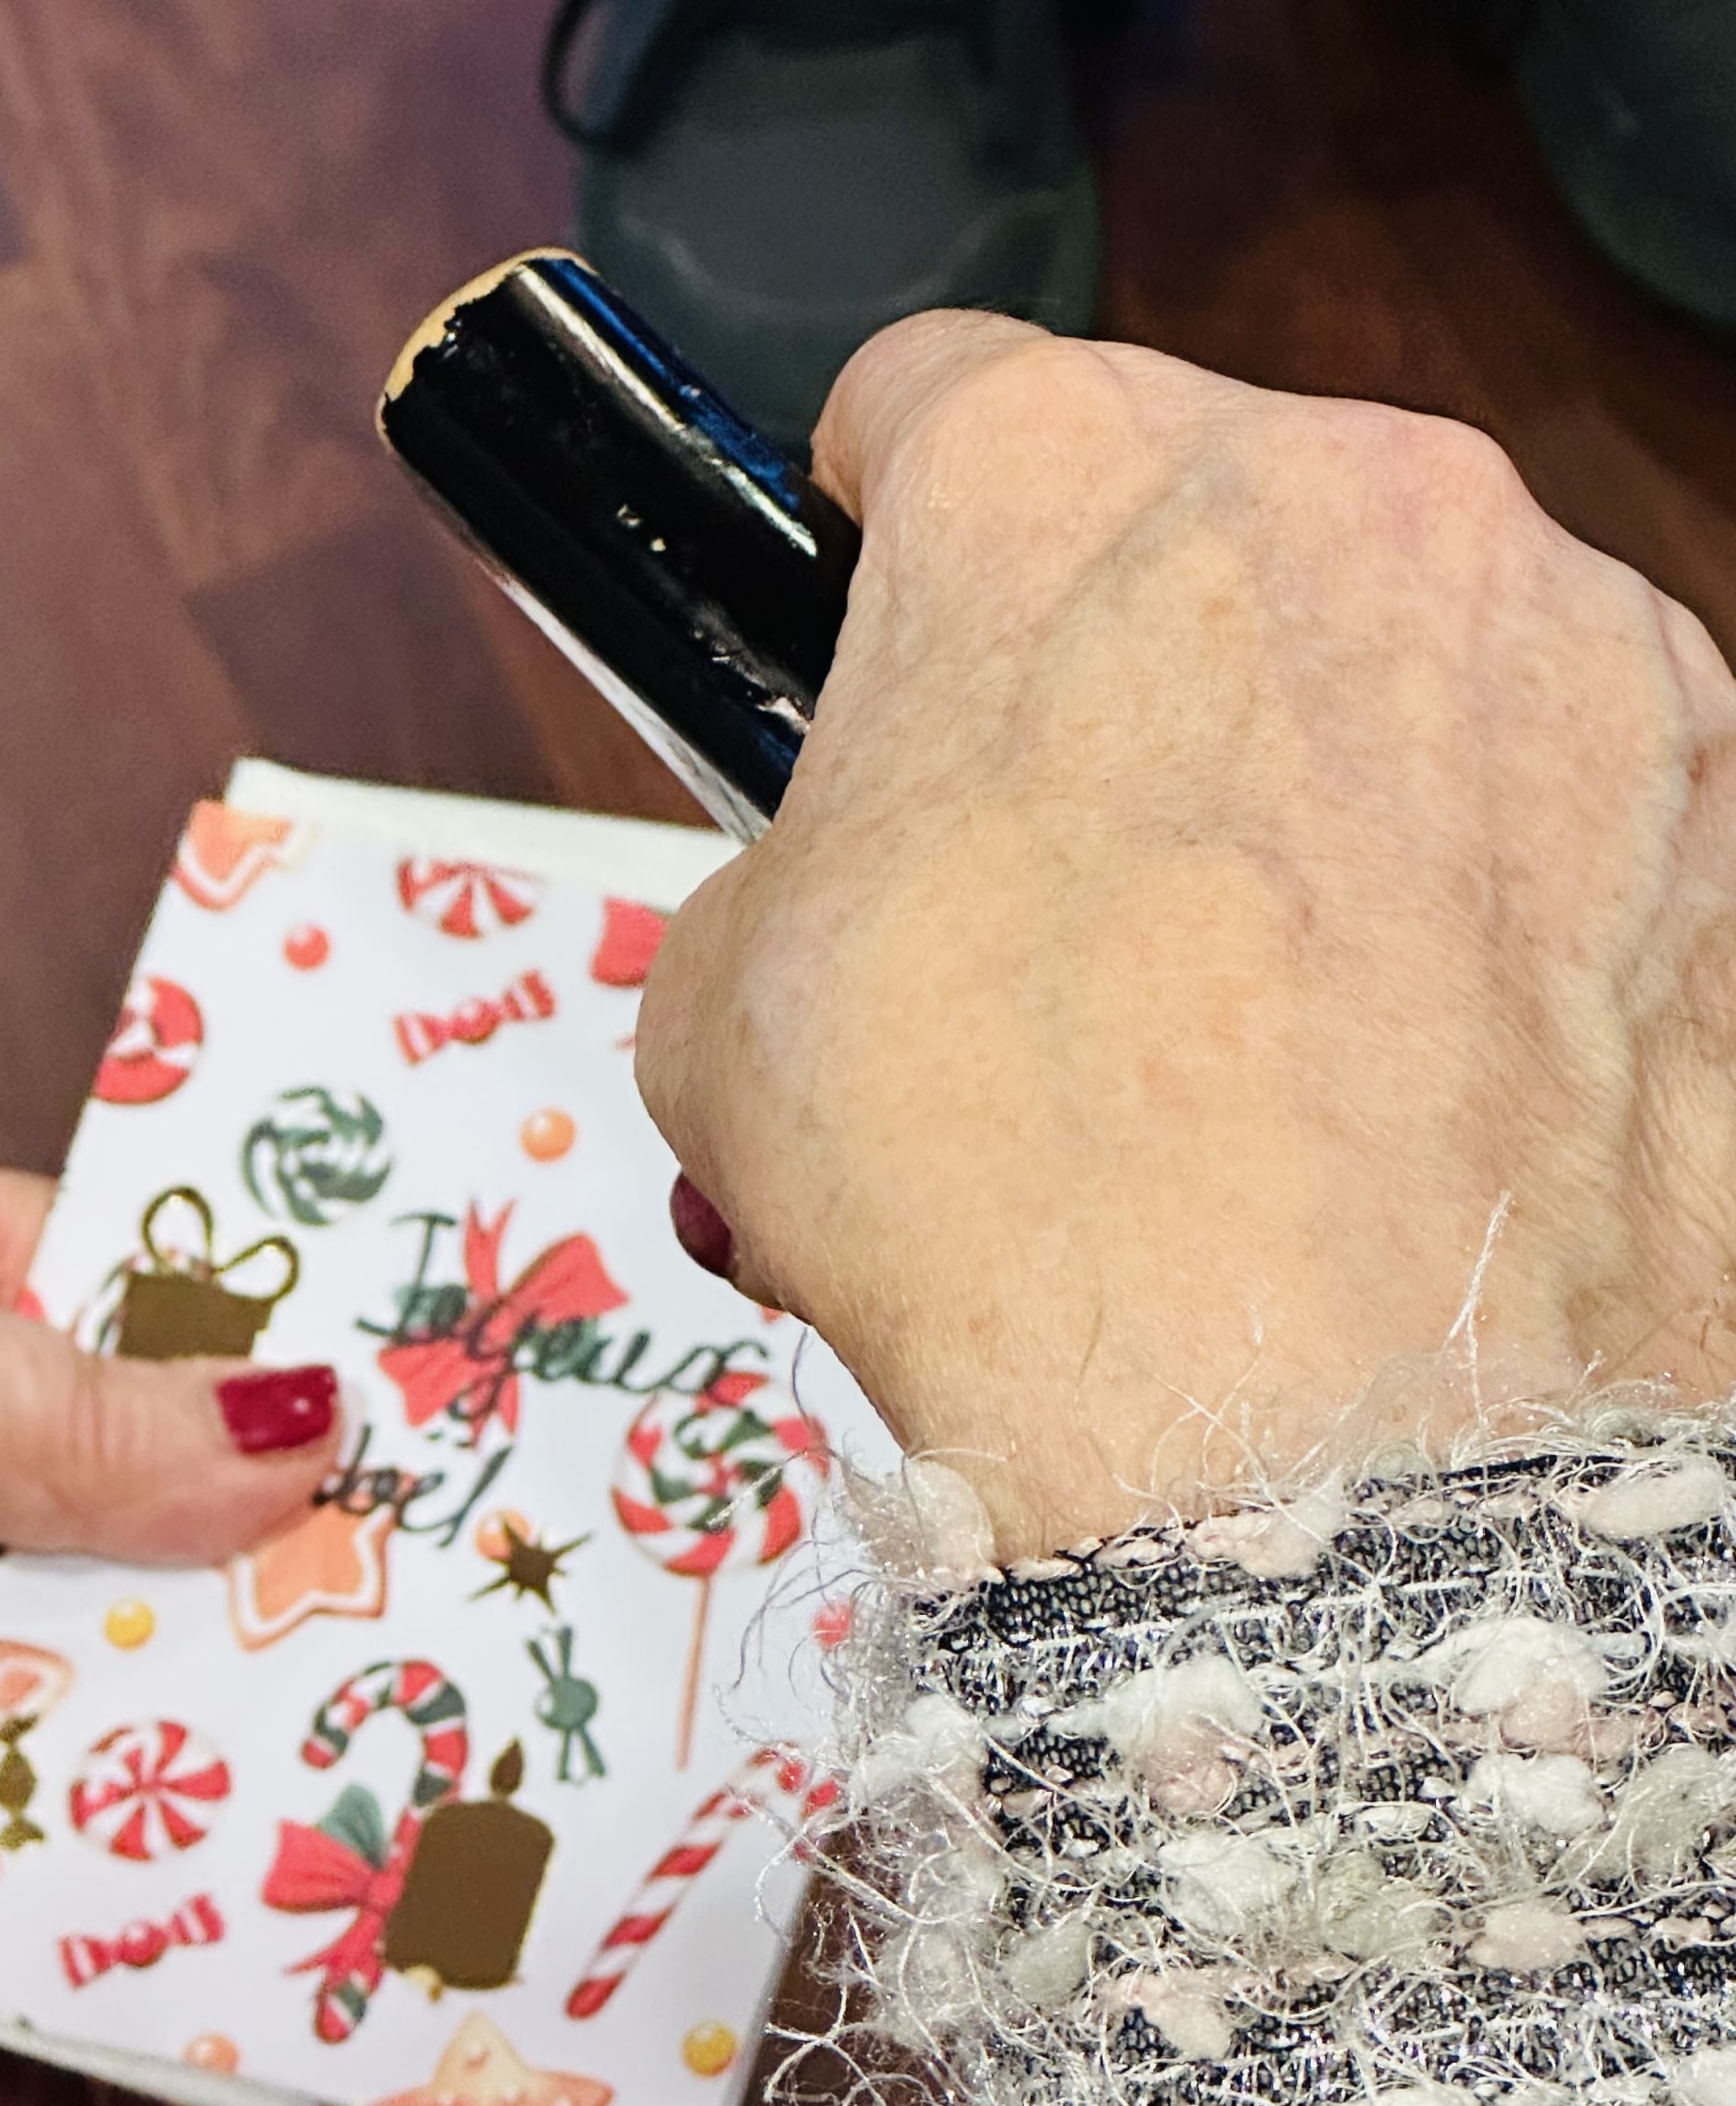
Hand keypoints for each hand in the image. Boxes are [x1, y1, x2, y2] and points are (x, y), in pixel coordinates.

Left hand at [0, 1145, 338, 1740]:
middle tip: (423, 1574)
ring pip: (99, 1621)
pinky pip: (29, 1747)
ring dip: (200, 1671)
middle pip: (135, 1478)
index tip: (392, 1394)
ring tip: (372, 1702)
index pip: (124, 1288)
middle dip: (253, 1535)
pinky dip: (111, 1778)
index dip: (253, 1339)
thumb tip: (303, 1424)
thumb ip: (80, 1409)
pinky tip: (239, 1799)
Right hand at [637, 315, 1735, 1557]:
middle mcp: (1352, 495)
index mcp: (1062, 481)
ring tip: (1251, 1026)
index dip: (882, 523)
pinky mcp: (1729, 812)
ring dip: (1313, 780)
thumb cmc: (1001, 1202)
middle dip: (1113, 673)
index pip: (937, 399)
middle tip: (1059, 897)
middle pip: (1195, 524)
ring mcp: (1578, 644)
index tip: (884, 616)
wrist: (1312, 1449)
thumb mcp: (728, 1017)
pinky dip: (1489, 904)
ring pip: (1398, 657)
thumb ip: (795, 859)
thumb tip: (855, 885)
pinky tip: (1414, 1080)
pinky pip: (1561, 808)